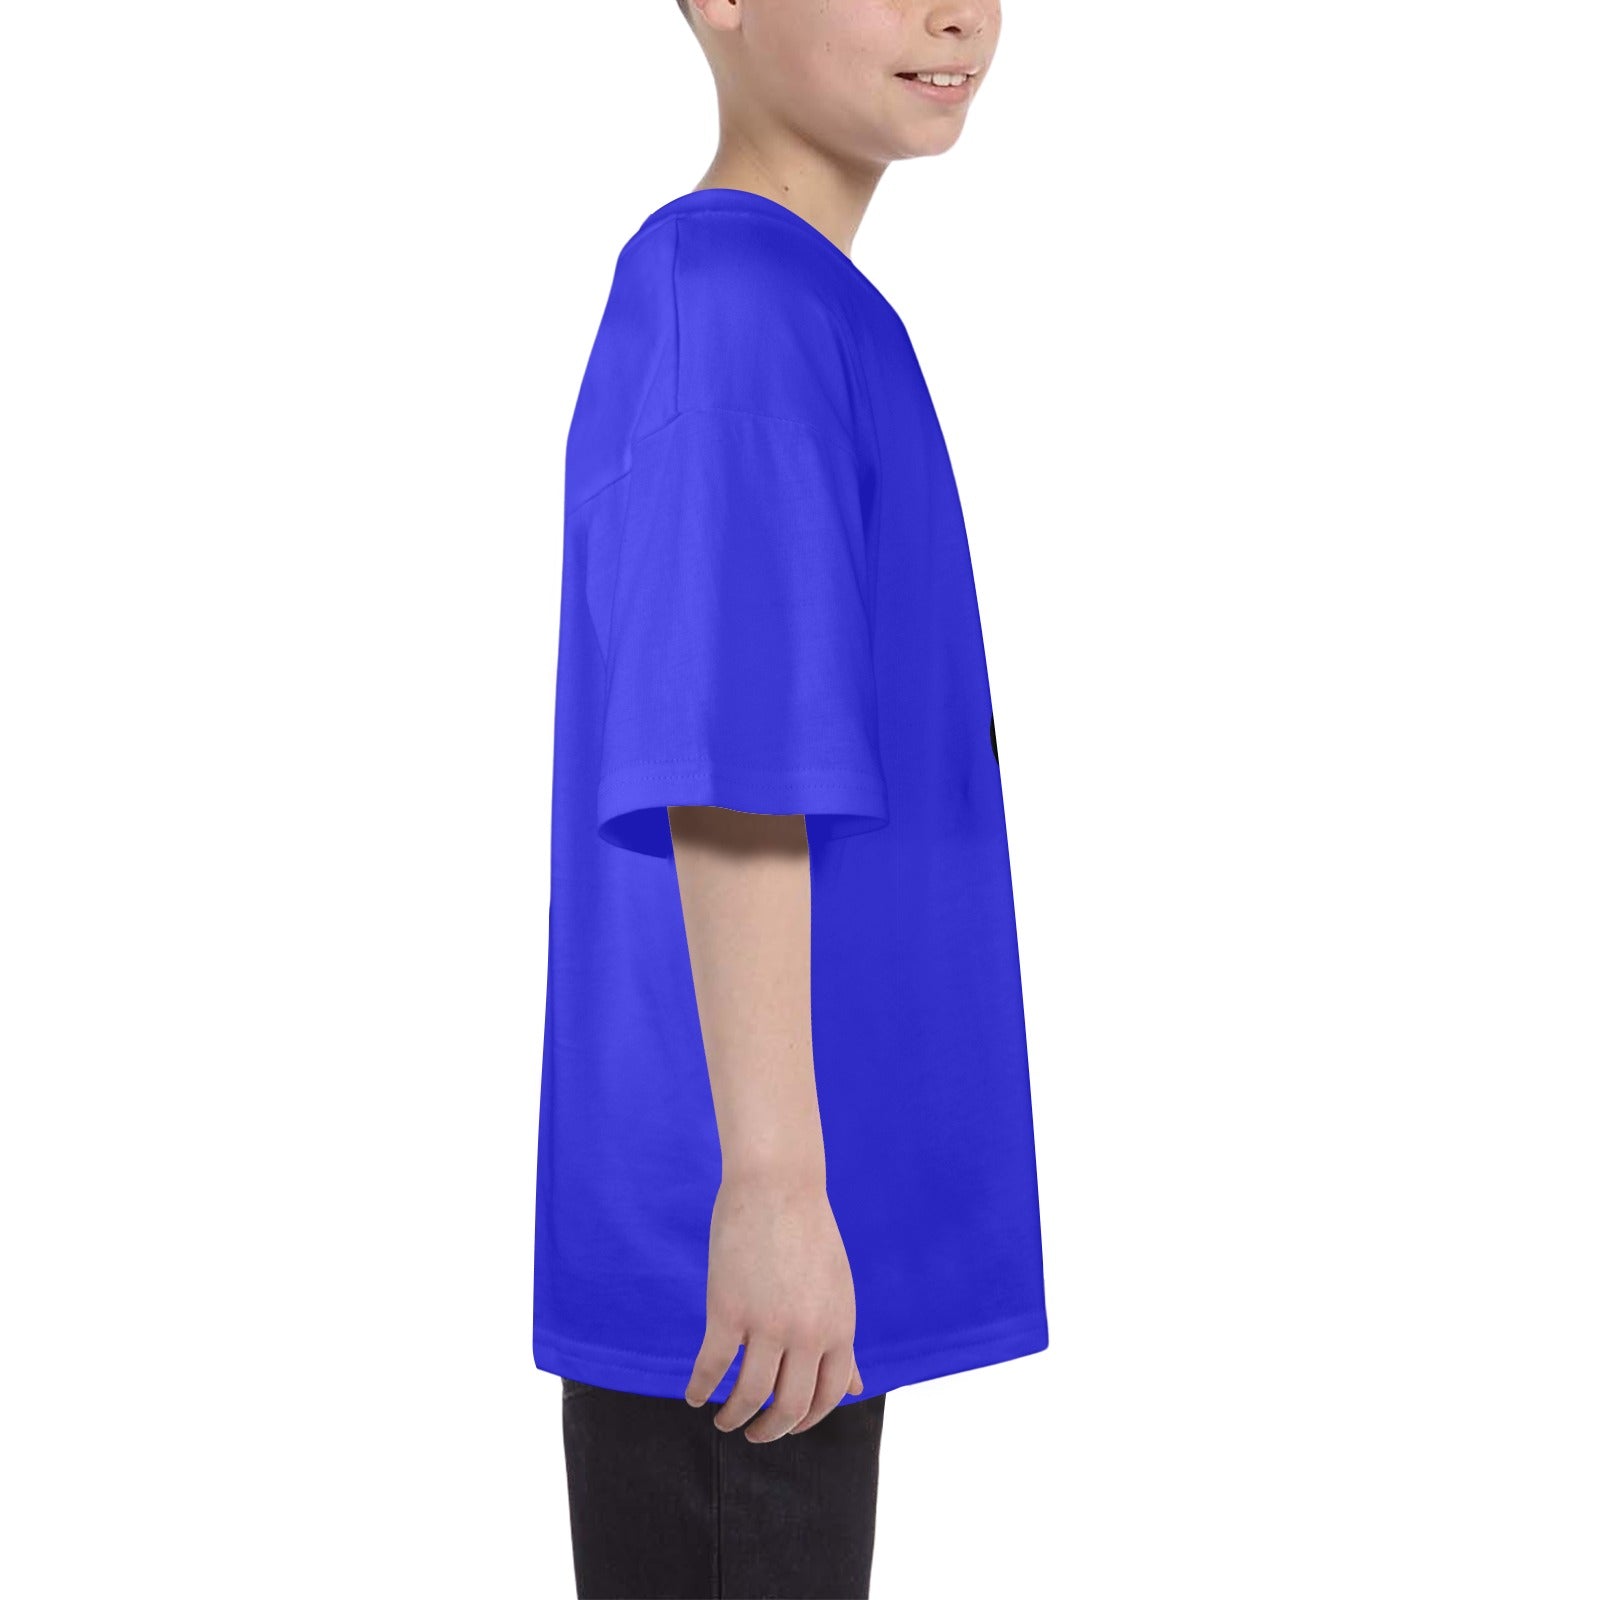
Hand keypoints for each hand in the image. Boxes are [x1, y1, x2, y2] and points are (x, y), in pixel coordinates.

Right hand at [685, 1171, 864, 1441]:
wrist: (778, 1184)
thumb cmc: (808, 1233)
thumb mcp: (837, 1291)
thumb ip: (841, 1343)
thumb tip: (855, 1387)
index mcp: (839, 1327)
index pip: (828, 1397)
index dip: (806, 1420)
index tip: (786, 1426)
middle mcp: (807, 1333)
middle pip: (788, 1407)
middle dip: (770, 1430)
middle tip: (754, 1434)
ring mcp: (767, 1323)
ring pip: (749, 1395)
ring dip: (733, 1417)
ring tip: (724, 1420)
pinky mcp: (727, 1309)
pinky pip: (712, 1367)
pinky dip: (700, 1388)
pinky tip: (693, 1395)